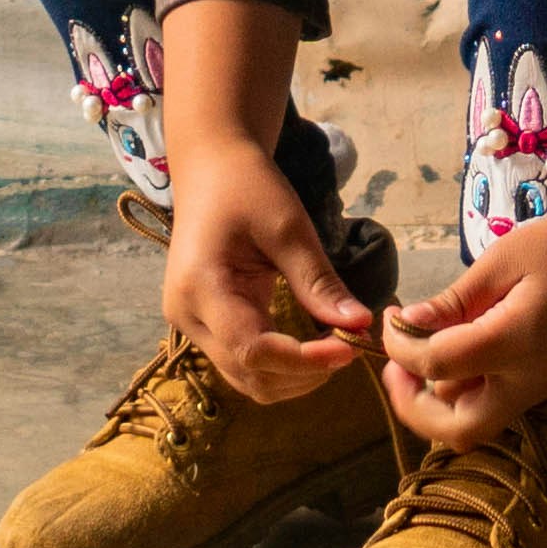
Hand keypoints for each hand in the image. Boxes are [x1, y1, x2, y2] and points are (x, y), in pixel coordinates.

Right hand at [161, 139, 369, 401]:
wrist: (212, 168)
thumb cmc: (248, 186)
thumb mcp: (288, 227)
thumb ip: (318, 281)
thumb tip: (360, 324)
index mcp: (200, 287)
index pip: (252, 350)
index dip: (302, 360)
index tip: (350, 348)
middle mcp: (187, 317)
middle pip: (248, 374)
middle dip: (303, 373)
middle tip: (351, 345)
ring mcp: (190, 325)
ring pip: (245, 379)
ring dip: (293, 376)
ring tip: (335, 347)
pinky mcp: (204, 326)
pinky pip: (243, 364)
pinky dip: (280, 365)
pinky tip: (311, 346)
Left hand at [378, 206, 546, 452]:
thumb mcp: (506, 260)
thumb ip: (456, 300)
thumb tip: (410, 323)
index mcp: (514, 345)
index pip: (437, 365)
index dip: (400, 345)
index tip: (391, 315)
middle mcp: (526, 381)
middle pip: (456, 430)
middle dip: (414, 406)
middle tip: (396, 366)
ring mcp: (538, 388)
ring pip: (474, 424)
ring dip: (436, 402)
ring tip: (419, 354)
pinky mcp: (545, 382)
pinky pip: (494, 404)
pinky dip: (463, 392)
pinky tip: (455, 351)